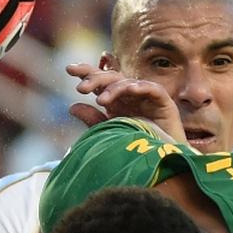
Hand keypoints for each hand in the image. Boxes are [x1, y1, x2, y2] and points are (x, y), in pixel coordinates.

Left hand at [66, 62, 185, 142]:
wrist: (162, 162)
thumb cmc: (137, 149)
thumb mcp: (111, 132)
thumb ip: (93, 120)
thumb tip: (71, 106)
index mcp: (117, 101)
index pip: (101, 81)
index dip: (86, 72)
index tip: (68, 69)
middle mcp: (131, 96)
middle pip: (112, 78)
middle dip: (95, 79)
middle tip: (81, 88)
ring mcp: (147, 98)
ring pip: (128, 83)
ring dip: (114, 89)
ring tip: (101, 101)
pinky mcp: (163, 103)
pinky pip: (152, 89)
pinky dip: (141, 87)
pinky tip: (130, 90)